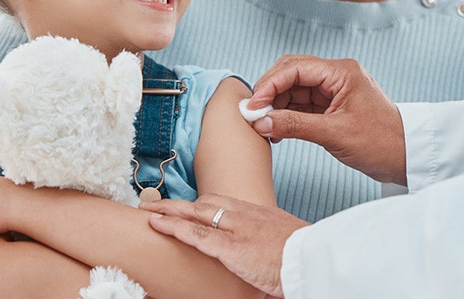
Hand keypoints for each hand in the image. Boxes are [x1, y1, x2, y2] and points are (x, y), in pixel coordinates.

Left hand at [142, 194, 308, 297]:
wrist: (314, 261)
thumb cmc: (305, 256)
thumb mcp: (284, 241)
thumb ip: (268, 241)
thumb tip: (263, 252)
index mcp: (258, 213)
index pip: (222, 201)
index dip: (200, 203)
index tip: (186, 205)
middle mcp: (245, 215)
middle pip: (205, 202)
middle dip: (180, 203)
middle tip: (158, 203)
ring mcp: (237, 229)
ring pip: (195, 214)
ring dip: (169, 211)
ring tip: (148, 210)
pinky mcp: (231, 247)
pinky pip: (196, 234)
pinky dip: (174, 228)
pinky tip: (157, 224)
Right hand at [247, 55, 406, 184]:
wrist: (405, 157)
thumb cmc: (380, 142)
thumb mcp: (334, 134)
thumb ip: (294, 125)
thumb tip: (260, 122)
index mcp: (341, 72)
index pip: (295, 68)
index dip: (269, 85)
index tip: (252, 106)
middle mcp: (335, 75)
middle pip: (290, 73)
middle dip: (269, 92)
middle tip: (251, 115)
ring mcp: (332, 90)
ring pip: (292, 89)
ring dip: (275, 105)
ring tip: (262, 126)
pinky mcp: (330, 105)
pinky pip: (300, 103)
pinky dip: (285, 114)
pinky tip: (275, 129)